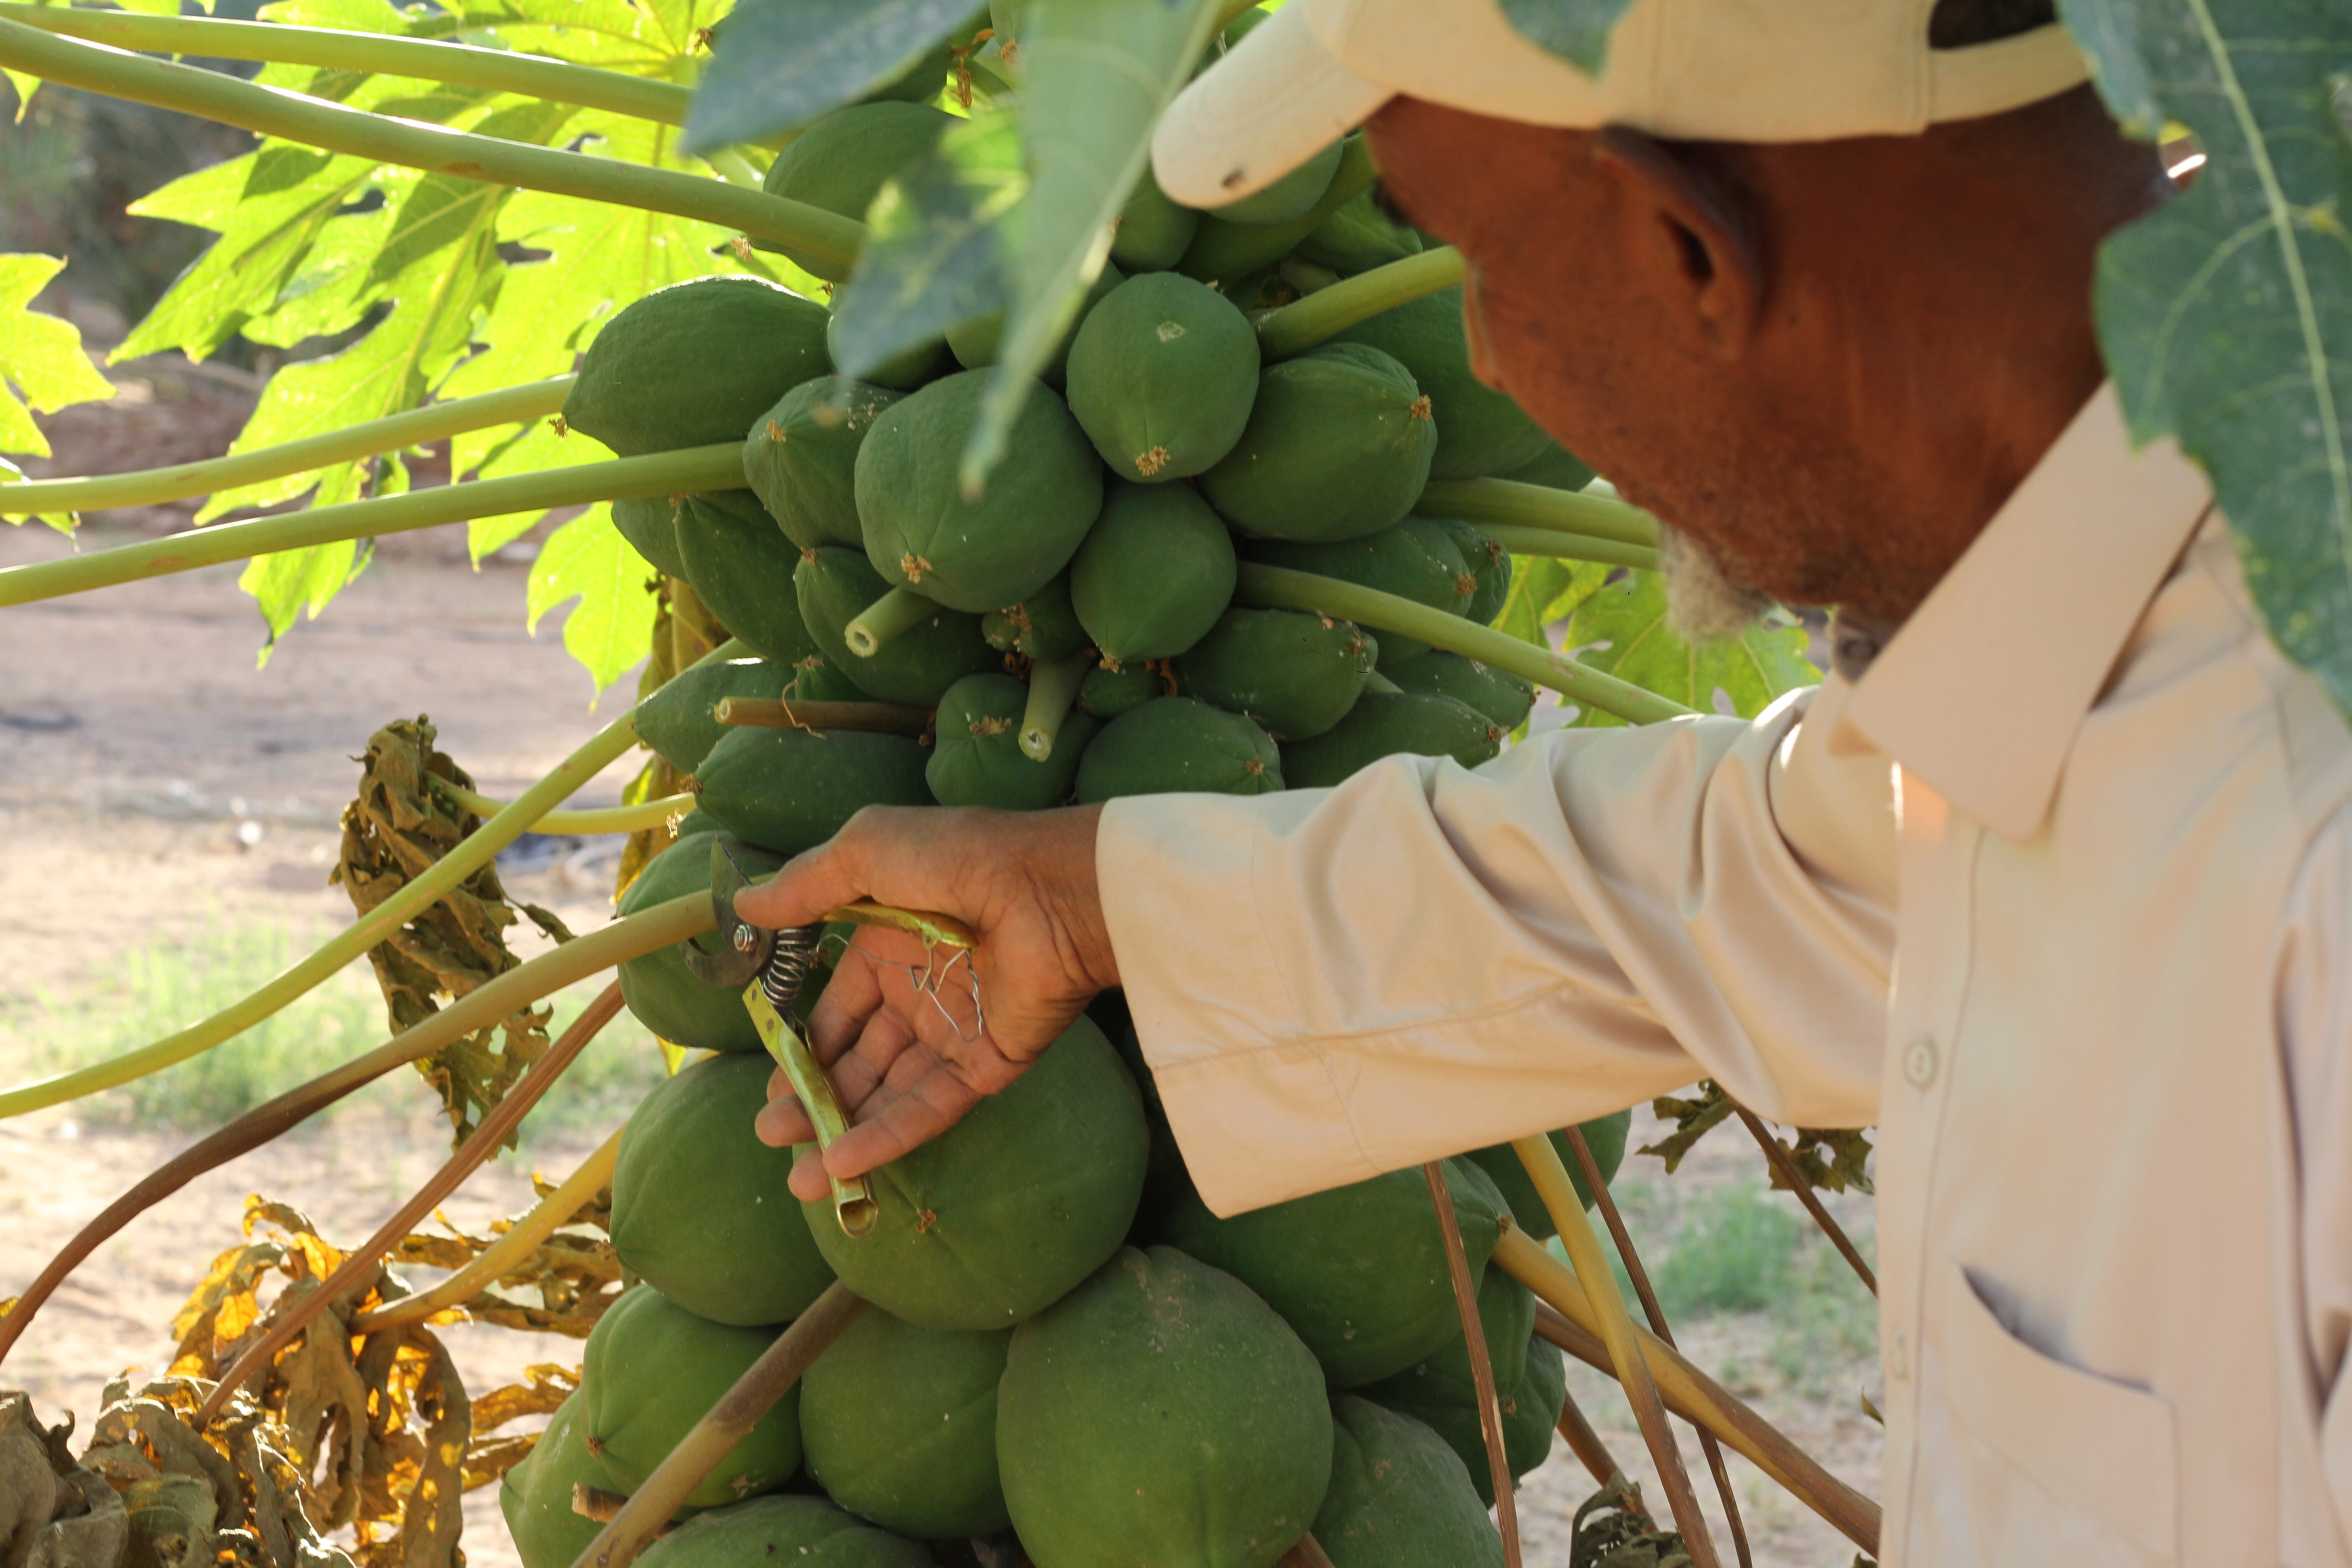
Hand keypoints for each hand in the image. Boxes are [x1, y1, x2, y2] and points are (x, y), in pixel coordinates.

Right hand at [738, 803, 1115, 1200]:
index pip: (839, 1013)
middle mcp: (922, 993)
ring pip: (889, 1094)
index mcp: (891, 947)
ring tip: (802, 1180)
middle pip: (858, 1061)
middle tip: (772, 1136)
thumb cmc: (960, 858)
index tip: (771, 1085)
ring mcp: (957, 1032)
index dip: (805, 1050)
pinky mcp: (989, 1063)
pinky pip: (931, 1106)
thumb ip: (807, 885)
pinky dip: (888, 1136)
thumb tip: (746, 902)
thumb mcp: (868, 851)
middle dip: (814, 1101)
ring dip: (843, 1132)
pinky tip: (845, 1162)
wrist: (1050, 888)